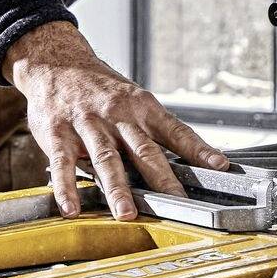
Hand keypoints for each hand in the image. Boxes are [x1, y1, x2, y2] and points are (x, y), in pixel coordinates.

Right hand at [3, 20, 227, 219]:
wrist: (57, 63)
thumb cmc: (101, 88)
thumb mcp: (134, 100)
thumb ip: (153, 131)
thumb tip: (186, 160)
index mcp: (142, 107)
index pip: (176, 130)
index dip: (198, 149)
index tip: (219, 166)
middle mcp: (118, 115)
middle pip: (144, 149)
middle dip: (162, 178)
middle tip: (177, 203)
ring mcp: (88, 124)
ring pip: (106, 159)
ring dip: (117, 188)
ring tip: (126, 213)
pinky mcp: (58, 134)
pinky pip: (62, 164)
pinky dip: (66, 187)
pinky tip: (71, 208)